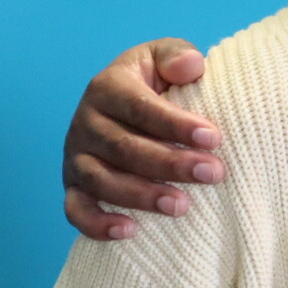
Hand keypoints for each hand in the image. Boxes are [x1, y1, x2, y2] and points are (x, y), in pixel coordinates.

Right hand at [63, 39, 219, 240]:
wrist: (123, 103)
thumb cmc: (154, 81)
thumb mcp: (165, 56)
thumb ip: (177, 55)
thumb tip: (191, 67)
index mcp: (108, 87)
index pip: (140, 108)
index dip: (176, 124)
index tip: (214, 138)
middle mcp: (86, 122)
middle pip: (124, 148)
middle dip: (170, 164)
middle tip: (213, 173)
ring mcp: (76, 156)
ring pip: (101, 181)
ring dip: (141, 196)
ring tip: (181, 206)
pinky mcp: (73, 185)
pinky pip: (76, 209)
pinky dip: (97, 223)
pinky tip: (129, 232)